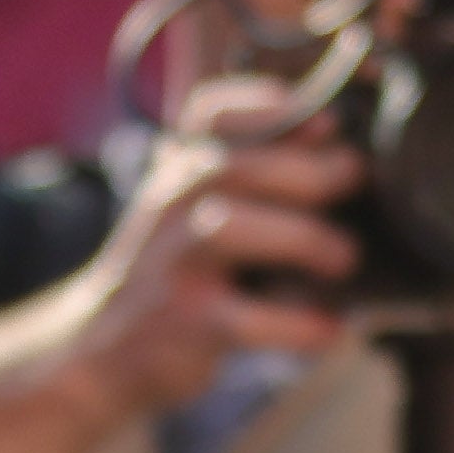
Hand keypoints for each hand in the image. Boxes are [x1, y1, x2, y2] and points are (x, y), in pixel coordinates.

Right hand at [46, 85, 364, 419]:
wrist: (101, 347)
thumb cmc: (178, 264)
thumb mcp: (198, 204)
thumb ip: (257, 166)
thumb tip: (333, 128)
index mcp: (182, 167)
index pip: (211, 114)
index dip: (267, 105)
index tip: (327, 120)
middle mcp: (172, 204)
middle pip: (234, 167)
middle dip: (308, 171)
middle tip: (352, 181)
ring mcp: (173, 263)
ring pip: (229, 229)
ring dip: (303, 239)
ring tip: (343, 259)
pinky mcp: (184, 323)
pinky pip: (245, 319)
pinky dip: (297, 325)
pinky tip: (331, 329)